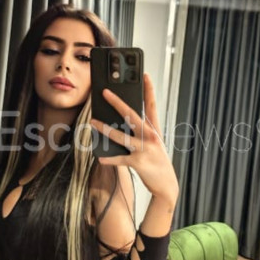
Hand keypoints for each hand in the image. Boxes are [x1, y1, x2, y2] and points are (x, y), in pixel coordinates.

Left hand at [90, 73, 178, 205]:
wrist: (167, 185)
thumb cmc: (157, 162)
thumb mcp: (153, 144)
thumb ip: (141, 132)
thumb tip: (120, 123)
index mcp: (154, 130)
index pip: (151, 105)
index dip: (148, 89)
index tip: (144, 75)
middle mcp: (151, 136)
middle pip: (132, 115)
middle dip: (117, 102)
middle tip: (105, 92)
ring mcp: (145, 149)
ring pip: (122, 136)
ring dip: (105, 129)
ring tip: (93, 122)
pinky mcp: (139, 162)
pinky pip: (120, 159)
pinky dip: (110, 159)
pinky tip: (101, 158)